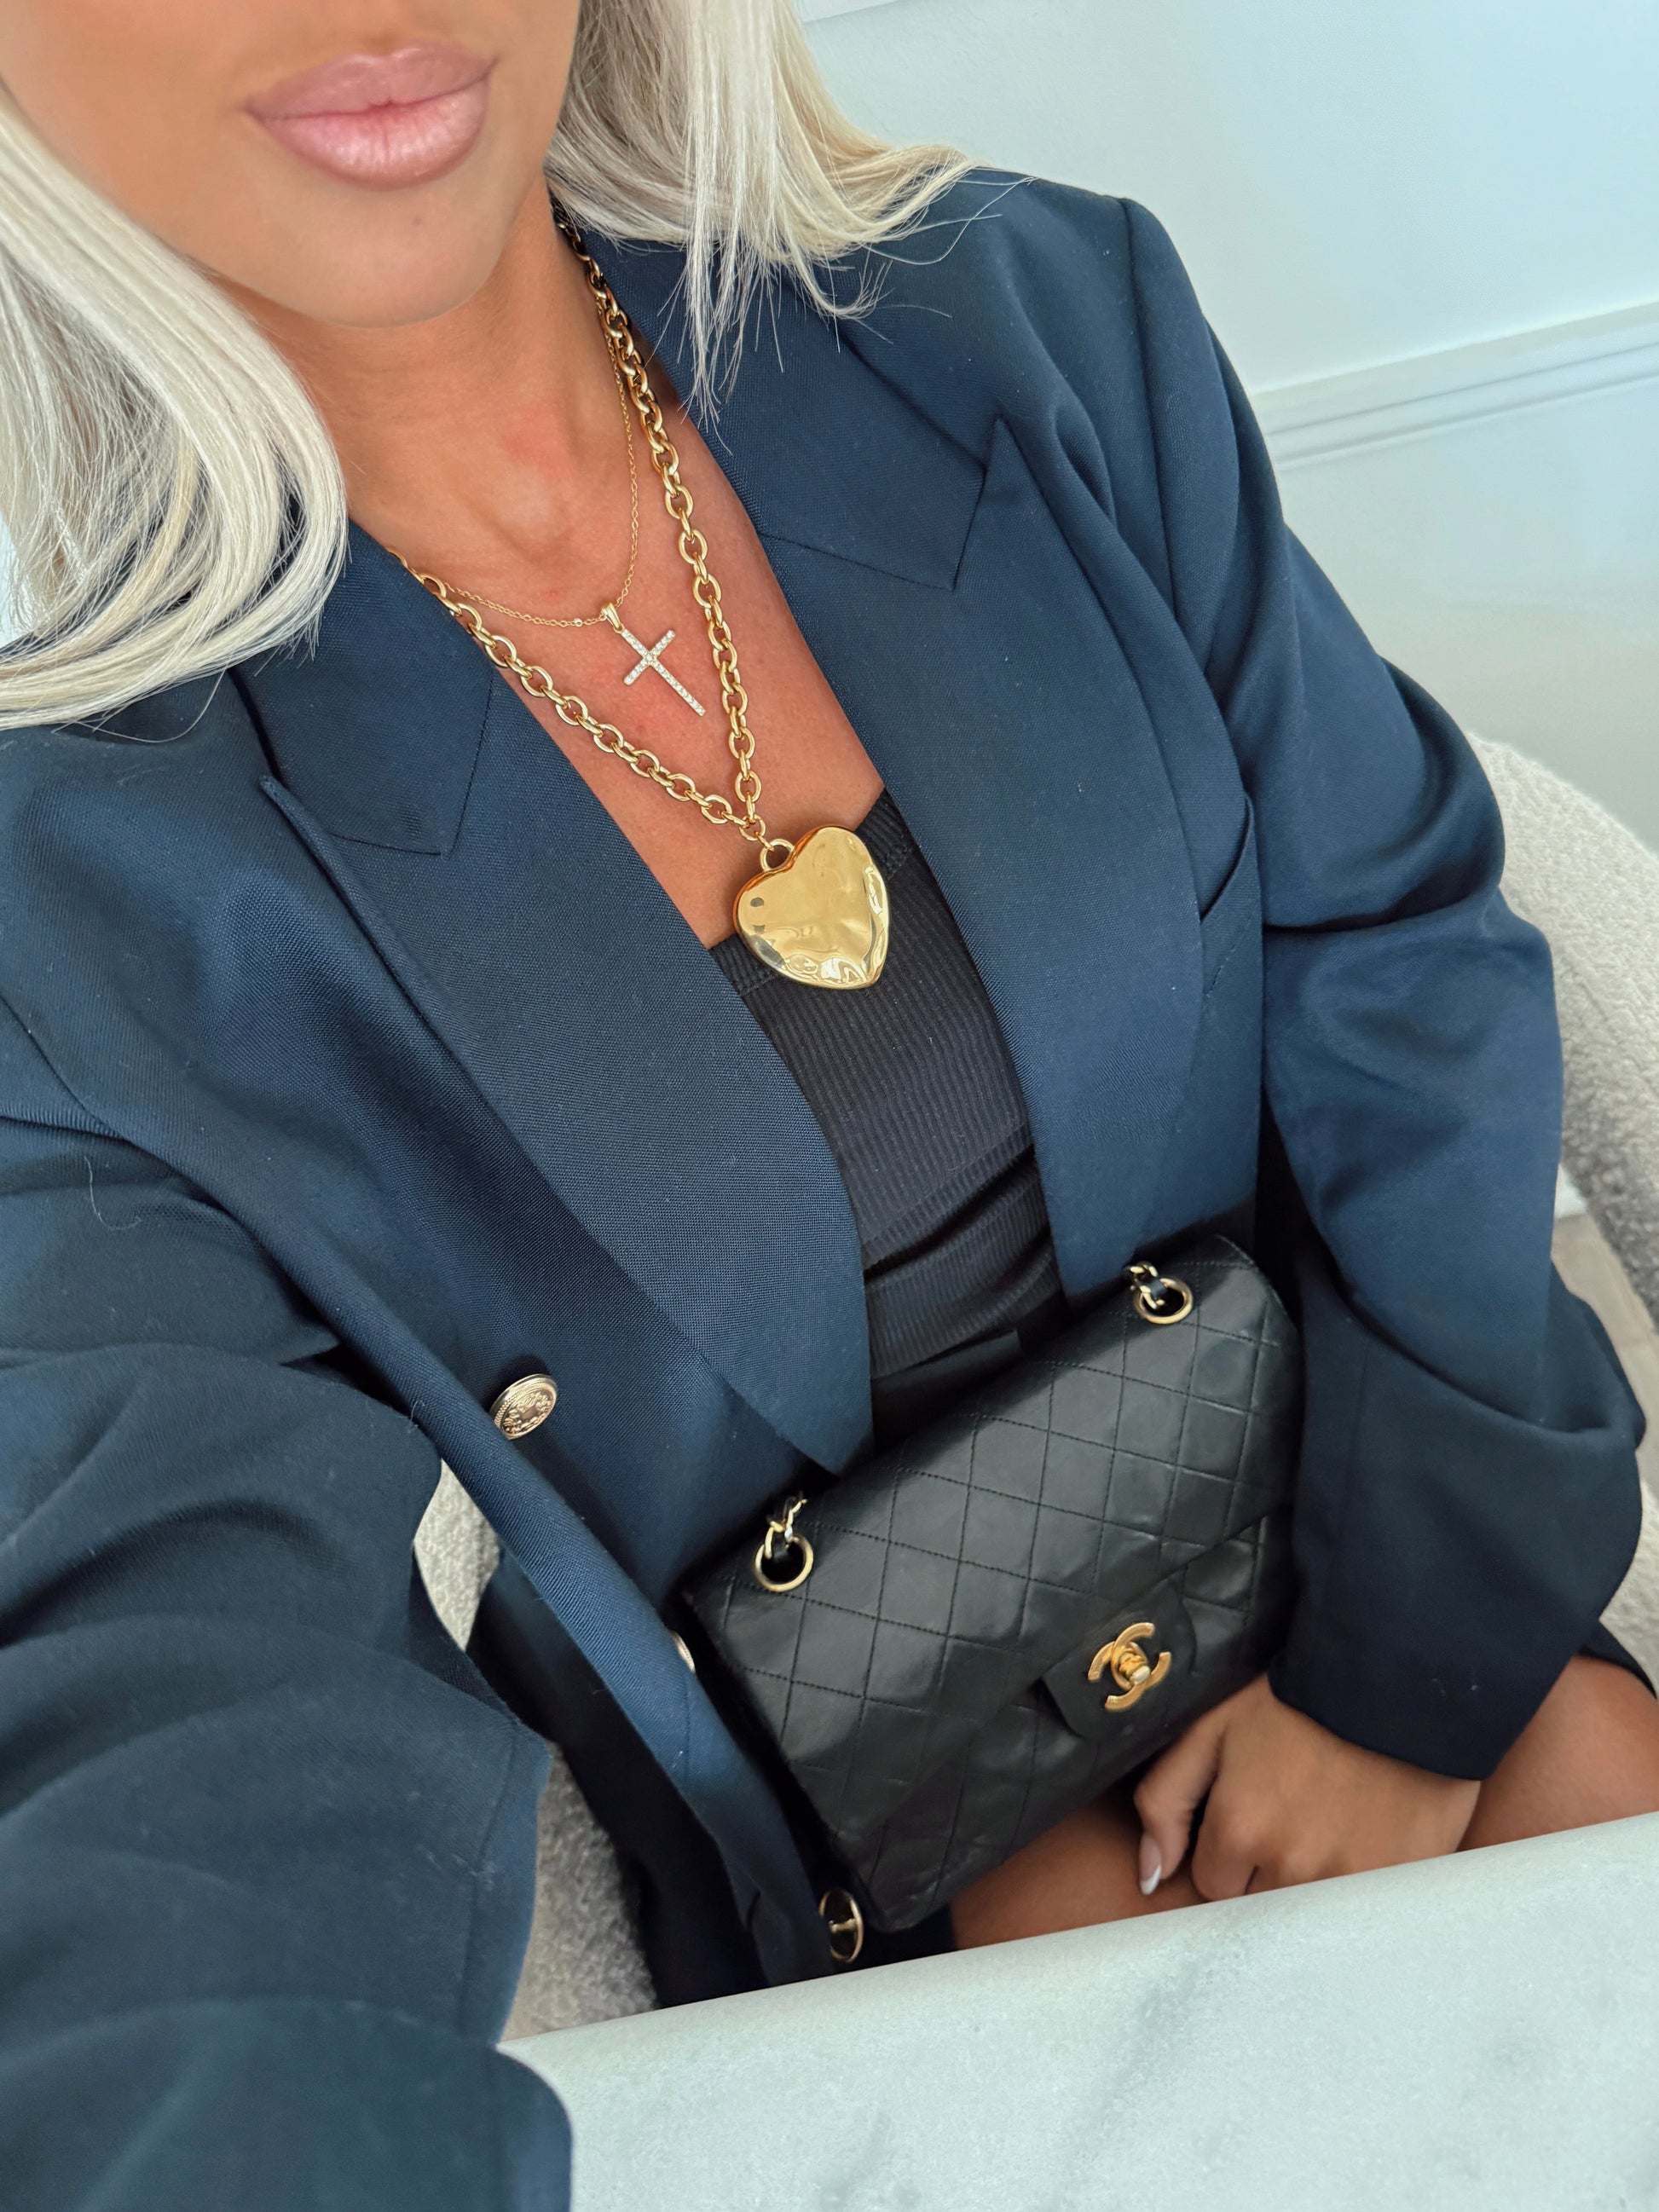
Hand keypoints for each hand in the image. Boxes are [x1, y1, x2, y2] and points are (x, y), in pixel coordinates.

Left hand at [1134, 1674, 1479, 1898]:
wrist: (1397, 1680)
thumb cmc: (1298, 1698)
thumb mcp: (1212, 1728)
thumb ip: (1166, 1800)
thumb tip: (1150, 1877)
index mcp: (1239, 1829)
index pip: (1213, 1884)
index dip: (1230, 1850)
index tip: (1255, 1813)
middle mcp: (1290, 1867)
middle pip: (1261, 1905)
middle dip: (1268, 1870)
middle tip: (1296, 1814)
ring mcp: (1349, 1881)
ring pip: (1309, 1913)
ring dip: (1314, 1881)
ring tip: (1332, 1823)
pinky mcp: (1401, 1884)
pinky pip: (1364, 1912)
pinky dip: (1360, 1883)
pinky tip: (1367, 1836)